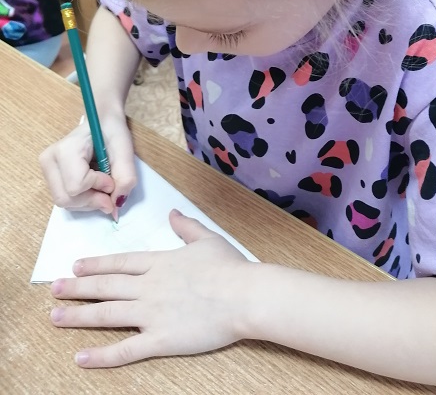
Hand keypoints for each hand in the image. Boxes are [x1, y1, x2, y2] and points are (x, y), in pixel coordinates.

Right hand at [39, 113, 136, 213]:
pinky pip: (65, 198)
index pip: (76, 186)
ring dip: (88, 201)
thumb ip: (125, 178)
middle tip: (110, 190)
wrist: (102, 120)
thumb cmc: (112, 130)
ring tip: (102, 185)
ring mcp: (47, 169)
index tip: (111, 178)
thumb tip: (116, 206)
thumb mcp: (125, 151)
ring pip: (64, 202)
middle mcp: (49, 160)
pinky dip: (83, 199)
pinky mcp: (50, 176)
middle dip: (92, 200)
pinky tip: (93, 186)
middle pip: (66, 198)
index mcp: (66, 150)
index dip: (99, 187)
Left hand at [50, 212, 251, 366]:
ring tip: (56, 317)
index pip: (120, 263)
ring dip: (79, 316)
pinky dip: (101, 356)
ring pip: (107, 314)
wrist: (245, 296)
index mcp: (160, 262)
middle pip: (106, 286)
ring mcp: (152, 313)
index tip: (76, 266)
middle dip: (77, 288)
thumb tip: (173, 213)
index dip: (96, 264)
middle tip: (54, 289)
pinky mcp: (160, 339)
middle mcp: (149, 286)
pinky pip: (125, 349)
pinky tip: (81, 358)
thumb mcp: (207, 240)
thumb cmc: (230, 267)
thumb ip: (187, 227)